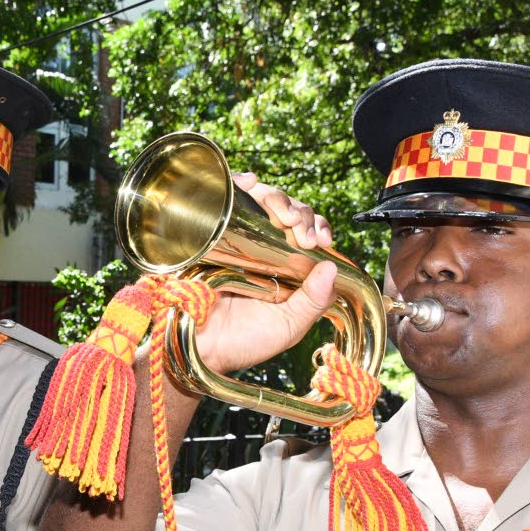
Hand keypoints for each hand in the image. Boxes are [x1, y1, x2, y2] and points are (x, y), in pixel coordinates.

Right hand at [192, 173, 336, 374]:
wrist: (197, 347)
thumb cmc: (242, 342)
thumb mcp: (288, 326)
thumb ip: (314, 301)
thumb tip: (332, 266)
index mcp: (284, 267)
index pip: (307, 234)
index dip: (317, 228)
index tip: (322, 239)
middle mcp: (262, 247)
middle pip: (287, 212)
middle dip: (301, 214)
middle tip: (302, 232)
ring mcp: (235, 237)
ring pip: (261, 200)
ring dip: (277, 199)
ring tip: (284, 216)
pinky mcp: (209, 231)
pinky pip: (225, 197)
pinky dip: (239, 182)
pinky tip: (250, 184)